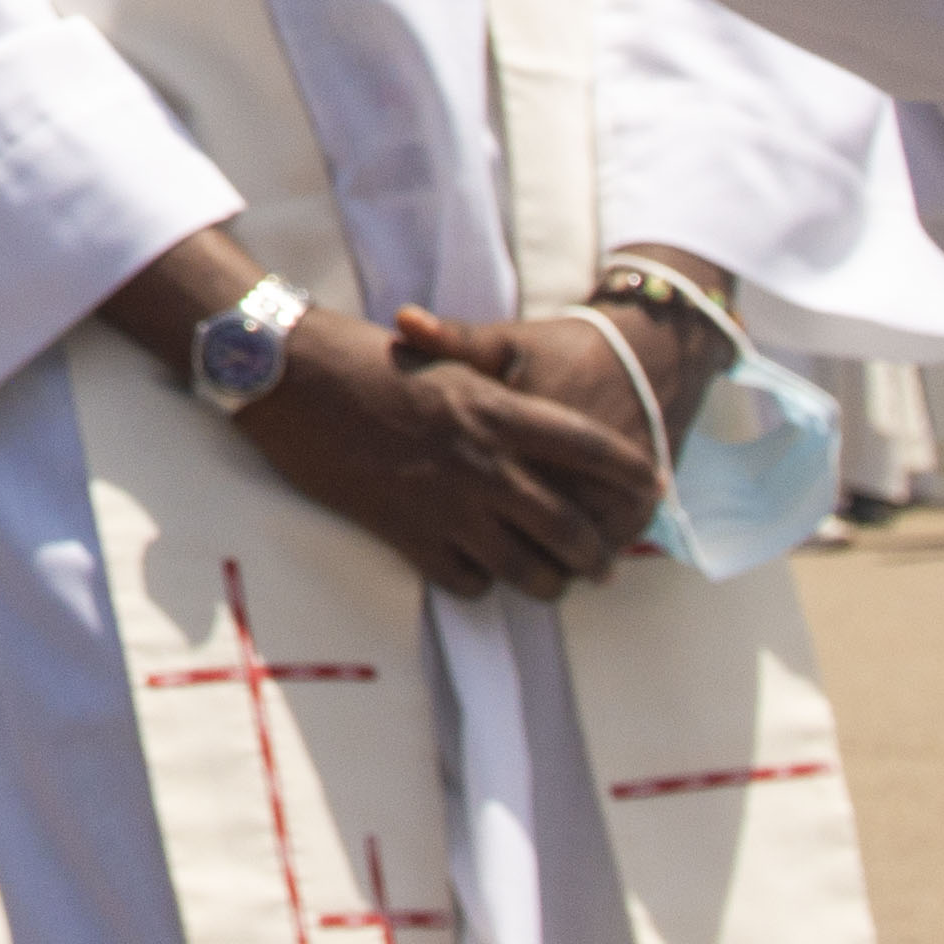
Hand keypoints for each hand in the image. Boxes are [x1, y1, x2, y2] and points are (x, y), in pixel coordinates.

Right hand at [99, 229, 656, 598]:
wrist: (290, 379)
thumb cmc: (362, 358)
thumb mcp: (440, 362)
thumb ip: (489, 393)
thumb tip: (529, 421)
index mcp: (494, 408)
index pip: (588, 446)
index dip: (629, 472)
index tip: (653, 486)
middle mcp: (482, 461)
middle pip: (568, 526)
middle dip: (598, 554)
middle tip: (606, 563)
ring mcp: (446, 504)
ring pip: (525, 567)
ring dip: (548, 583)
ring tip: (557, 585)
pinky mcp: (407, 534)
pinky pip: (467, 580)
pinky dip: (480, 583)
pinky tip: (480, 575)